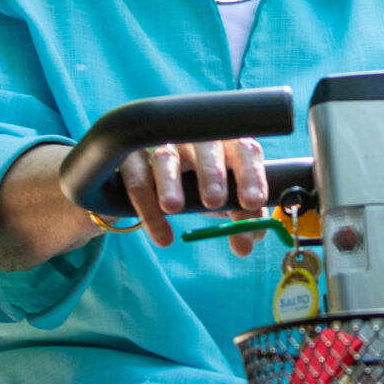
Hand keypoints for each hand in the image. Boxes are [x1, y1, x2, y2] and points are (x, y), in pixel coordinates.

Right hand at [116, 137, 271, 253]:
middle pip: (206, 145)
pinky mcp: (131, 160)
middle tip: (214, 201)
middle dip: (211, 172)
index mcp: (227, 146)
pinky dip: (147, 207)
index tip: (252, 202)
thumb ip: (241, 221)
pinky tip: (162, 236)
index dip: (250, 174)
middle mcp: (195, 140)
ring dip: (170, 183)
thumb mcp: (225, 205)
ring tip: (174, 208)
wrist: (153, 192)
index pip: (244, 151)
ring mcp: (161, 147)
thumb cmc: (200, 191)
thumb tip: (246, 243)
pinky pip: (137, 180)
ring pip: (166, 159)